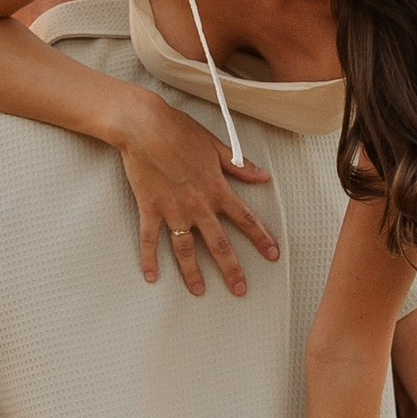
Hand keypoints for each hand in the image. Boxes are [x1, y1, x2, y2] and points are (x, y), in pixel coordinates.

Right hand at [113, 90, 279, 295]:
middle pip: (219, 243)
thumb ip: (239, 166)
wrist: (143, 126)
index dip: (261, 238)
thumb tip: (263, 177)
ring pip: (185, 248)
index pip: (245, 219)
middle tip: (240, 290)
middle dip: (231, 269)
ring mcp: (172, 209)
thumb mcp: (215, 146)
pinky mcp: (149, 208)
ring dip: (192, 272)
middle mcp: (197, 205)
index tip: (272, 255)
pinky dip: (149, 258)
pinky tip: (151, 277)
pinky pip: (150, 239)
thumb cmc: (179, 130)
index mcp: (216, 189)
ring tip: (199, 291)